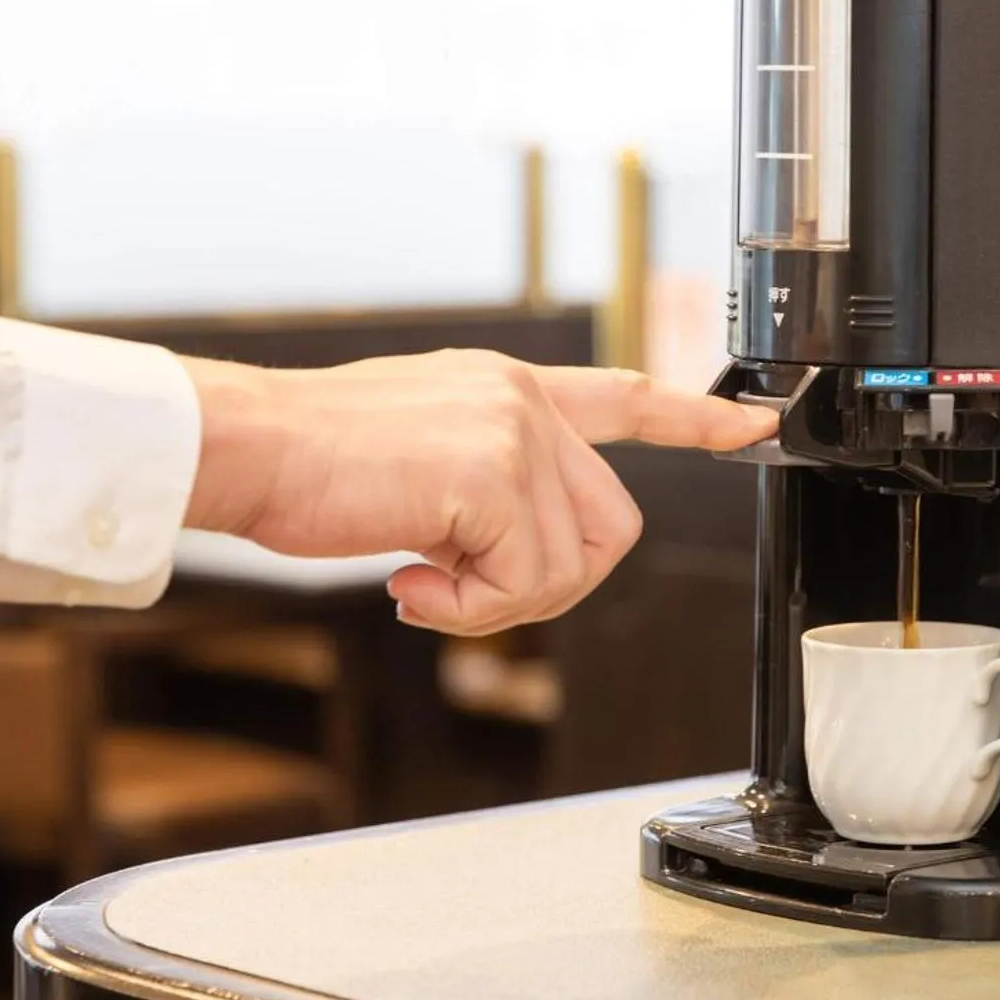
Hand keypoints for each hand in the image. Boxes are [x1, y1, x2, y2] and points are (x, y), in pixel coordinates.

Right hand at [180, 349, 775, 634]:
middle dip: (550, 583)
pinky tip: (410, 582)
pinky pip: (526, 585)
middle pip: (612, 525)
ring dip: (494, 604)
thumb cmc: (308, 466)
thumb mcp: (418, 462)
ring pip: (569, 566)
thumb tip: (509, 561)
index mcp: (506, 388)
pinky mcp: (495, 474)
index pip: (624, 396)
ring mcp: (515, 430)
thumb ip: (484, 491)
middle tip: (463, 590)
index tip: (751, 427)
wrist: (248, 449)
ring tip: (420, 581)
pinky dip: (470, 612)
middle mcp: (522, 397)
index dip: (694, 419)